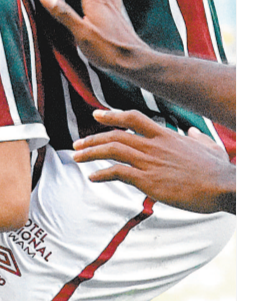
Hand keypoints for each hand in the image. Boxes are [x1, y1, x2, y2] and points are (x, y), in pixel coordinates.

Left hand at [73, 108, 234, 213]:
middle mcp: (153, 145)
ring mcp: (149, 161)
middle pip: (115, 135)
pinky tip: (92, 178)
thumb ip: (196, 137)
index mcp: (165, 135)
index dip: (111, 115)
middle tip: (77, 144)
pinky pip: (117, 173)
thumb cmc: (218, 169)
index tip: (95, 115)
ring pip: (111, 151)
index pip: (132, 117)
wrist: (223, 185)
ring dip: (90, 153)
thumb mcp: (208, 146)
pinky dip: (101, 174)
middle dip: (92, 139)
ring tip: (77, 158)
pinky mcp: (148, 180)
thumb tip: (191, 131)